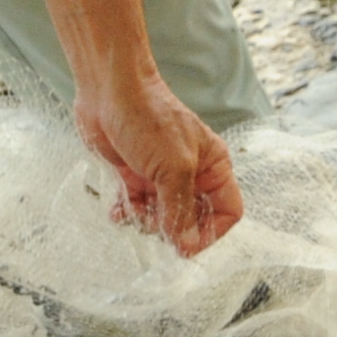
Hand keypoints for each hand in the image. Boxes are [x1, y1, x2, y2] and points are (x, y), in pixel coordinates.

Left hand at [75, 72, 243, 254]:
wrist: (109, 90)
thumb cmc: (149, 118)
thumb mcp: (174, 168)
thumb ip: (180, 210)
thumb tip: (186, 245)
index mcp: (213, 166)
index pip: (227, 210)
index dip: (211, 232)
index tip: (187, 246)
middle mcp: (191, 173)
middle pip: (193, 218)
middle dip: (175, 229)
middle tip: (156, 228)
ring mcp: (161, 174)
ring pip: (162, 216)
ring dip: (147, 222)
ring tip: (134, 213)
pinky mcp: (134, 174)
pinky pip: (136, 206)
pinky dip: (127, 213)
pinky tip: (118, 211)